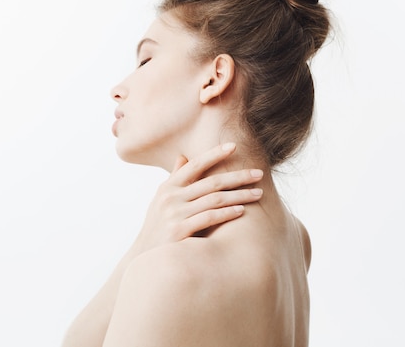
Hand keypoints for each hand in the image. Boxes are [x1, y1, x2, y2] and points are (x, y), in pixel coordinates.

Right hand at [131, 143, 263, 253]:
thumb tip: (183, 157)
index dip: (215, 154)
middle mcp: (171, 197)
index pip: (195, 165)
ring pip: (214, 199)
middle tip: (259, 174)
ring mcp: (174, 213)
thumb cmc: (157, 227)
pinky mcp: (179, 230)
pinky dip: (227, 212)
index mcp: (168, 187)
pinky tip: (241, 210)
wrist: (145, 258)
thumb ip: (175, 179)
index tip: (234, 146)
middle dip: (238, 177)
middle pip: (211, 182)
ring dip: (239, 195)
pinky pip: (209, 217)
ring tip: (258, 193)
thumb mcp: (162, 200)